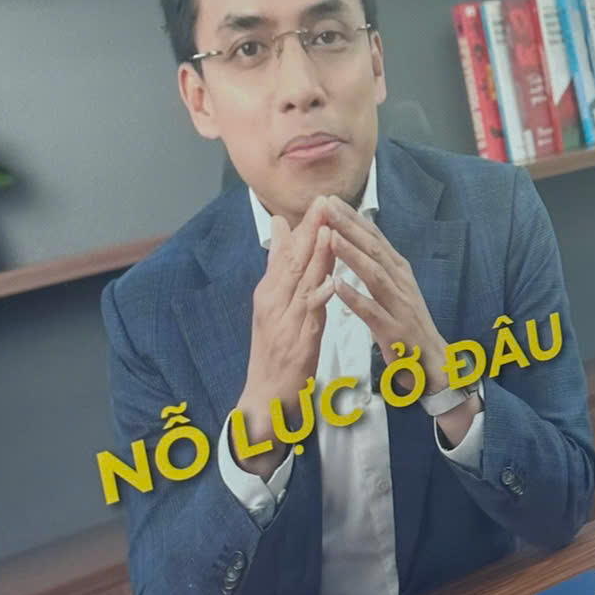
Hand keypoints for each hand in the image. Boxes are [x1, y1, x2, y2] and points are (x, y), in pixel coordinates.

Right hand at [235, 198, 335, 446]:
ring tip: (328, 230)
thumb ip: (278, 268)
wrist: (264, 395)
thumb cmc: (274, 348)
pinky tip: (330, 281)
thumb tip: (280, 231)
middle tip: (324, 201)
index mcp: (269, 291)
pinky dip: (318, 296)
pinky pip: (308, 315)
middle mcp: (272, 300)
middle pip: (293, 260)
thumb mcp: (273, 305)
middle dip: (310, 230)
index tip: (320, 199)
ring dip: (314, 256)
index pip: (288, 251)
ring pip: (300, 282)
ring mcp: (282, 319)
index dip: (305, 225)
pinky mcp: (295, 339)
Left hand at [322, 198, 478, 445]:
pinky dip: (355, 298)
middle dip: (349, 226)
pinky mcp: (396, 332)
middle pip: (374, 249)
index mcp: (400, 272)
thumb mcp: (396, 292)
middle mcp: (402, 284)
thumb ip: (380, 267)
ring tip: (329, 236)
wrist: (434, 366)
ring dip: (351, 254)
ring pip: (374, 275)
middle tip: (325, 205)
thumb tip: (362, 239)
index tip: (329, 199)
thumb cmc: (409, 328)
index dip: (353, 218)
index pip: (374, 238)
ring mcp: (401, 307)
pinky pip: (373, 312)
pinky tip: (336, 286)